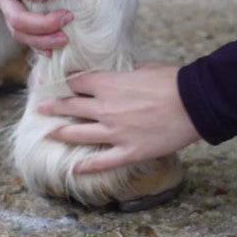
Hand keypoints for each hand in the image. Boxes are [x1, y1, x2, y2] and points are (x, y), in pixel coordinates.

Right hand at [0, 0, 75, 54]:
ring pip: (18, 31)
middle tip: (69, 21)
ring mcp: (8, 4)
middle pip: (15, 17)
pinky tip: (52, 51)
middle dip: (43, 26)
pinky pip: (24, 35)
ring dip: (42, 40)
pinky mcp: (17, 12)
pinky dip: (37, 44)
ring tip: (65, 40)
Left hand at [37, 64, 200, 172]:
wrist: (195, 102)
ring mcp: (115, 132)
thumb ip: (126, 72)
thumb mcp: (145, 68)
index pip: (77, 82)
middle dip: (53, 107)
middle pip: (70, 107)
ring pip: (78, 134)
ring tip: (49, 134)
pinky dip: (86, 166)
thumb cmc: (174, 81)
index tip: (56, 83)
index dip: (65, 81)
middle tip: (41, 108)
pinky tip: (74, 168)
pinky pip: (102, 162)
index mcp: (109, 85)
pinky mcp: (129, 151)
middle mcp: (106, 108)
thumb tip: (120, 72)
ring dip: (61, 133)